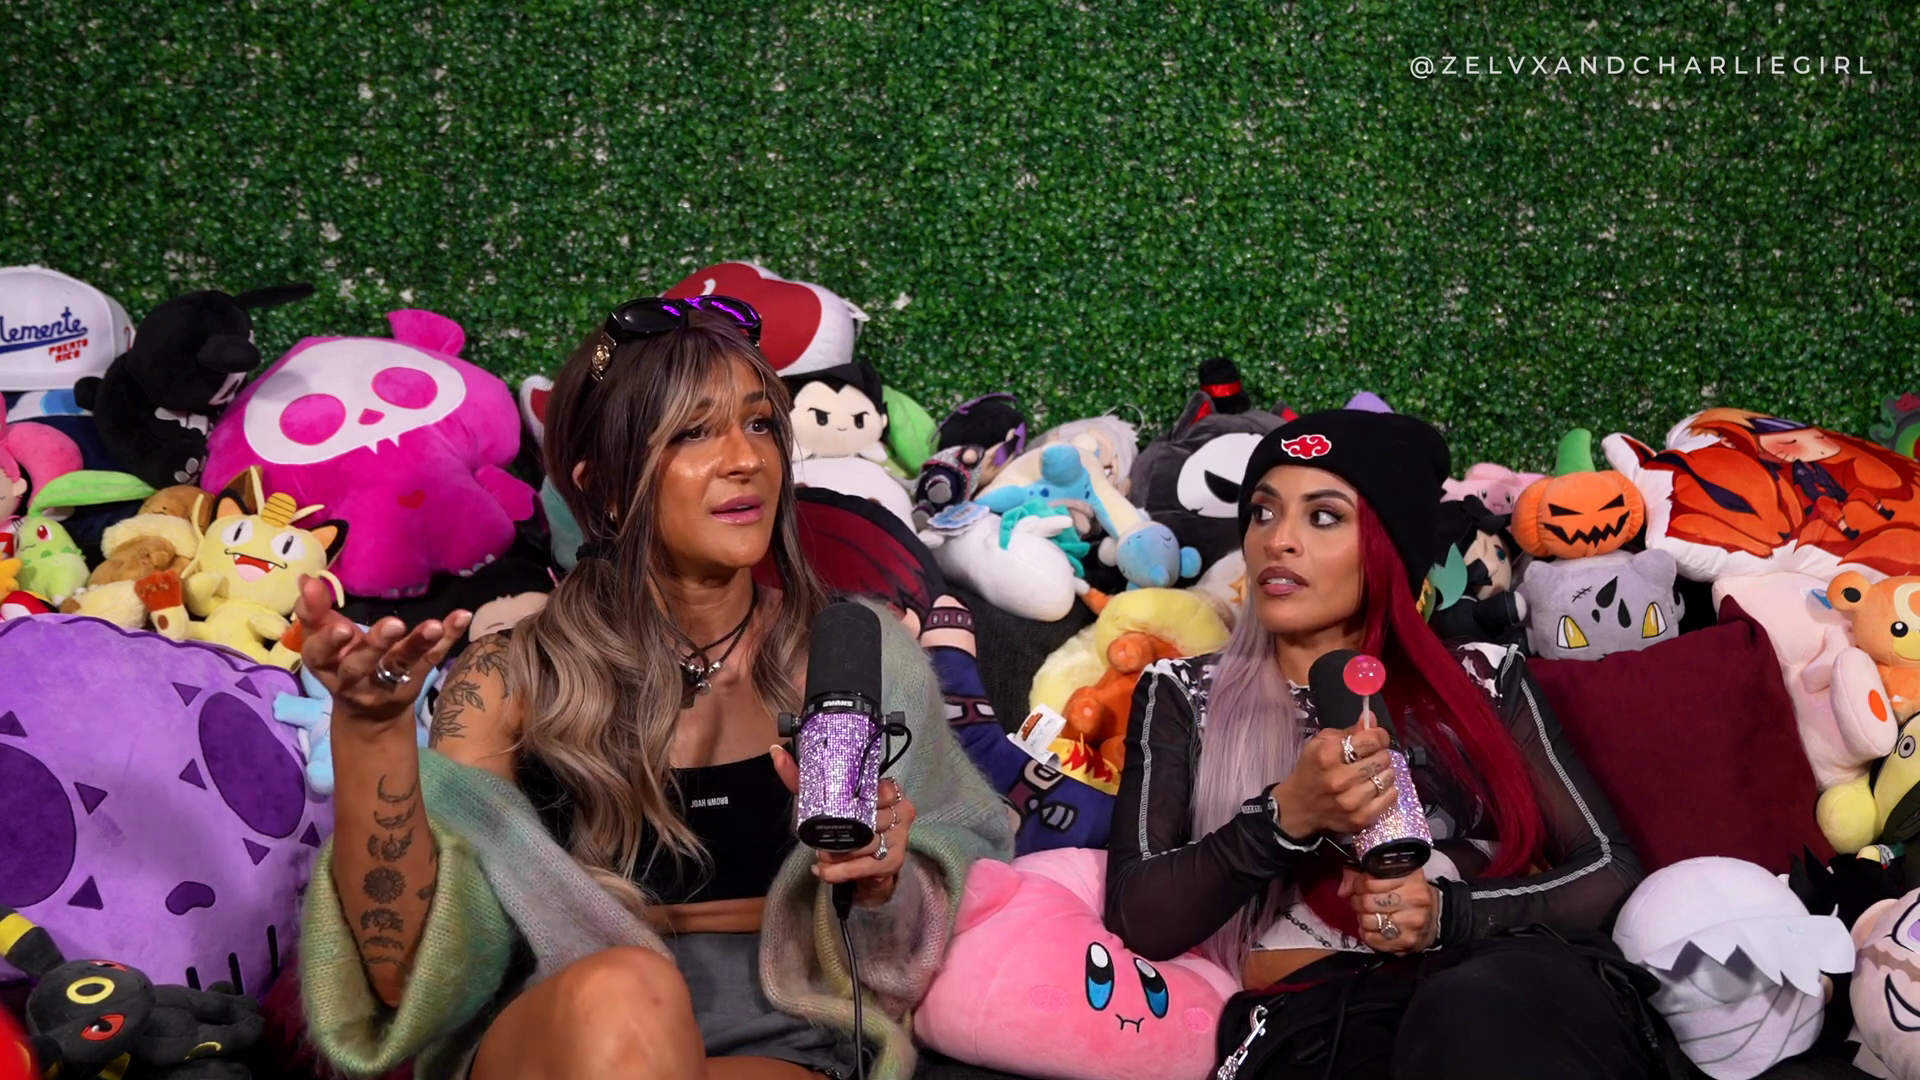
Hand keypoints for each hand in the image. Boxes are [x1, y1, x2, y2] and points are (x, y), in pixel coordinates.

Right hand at [295, 575, 470, 724]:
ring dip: (418, 643)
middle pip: (362, 665)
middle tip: (392, 625)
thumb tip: (307, 579)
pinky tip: (463, 616)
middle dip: (376, 645)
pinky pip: (433, 658)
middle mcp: (355, 679)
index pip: (320, 655)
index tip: (341, 627)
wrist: (369, 713)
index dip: (328, 643)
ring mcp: (388, 682)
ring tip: (434, 626)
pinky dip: (449, 637)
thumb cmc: (341, 663)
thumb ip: (315, 612)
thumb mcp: (323, 643)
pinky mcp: (415, 679)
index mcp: (326, 666)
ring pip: (401, 664)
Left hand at [771, 746, 915, 906]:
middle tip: (819, 841)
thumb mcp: (825, 799)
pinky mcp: (893, 862)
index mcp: (888, 789)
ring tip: (821, 856)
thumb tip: (777, 753)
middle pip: (869, 818)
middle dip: (840, 832)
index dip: (855, 799)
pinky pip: (864, 866)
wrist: (868, 864)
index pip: (878, 788)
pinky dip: (840, 871)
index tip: (834, 809)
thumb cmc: (848, 823)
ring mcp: (900, 837)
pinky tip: (824, 871)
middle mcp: (900, 811)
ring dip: (837, 854)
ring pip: (866, 844)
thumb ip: (802, 778)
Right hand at [1271, 721, 1397, 837]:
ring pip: (1388, 777)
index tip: (1375, 739)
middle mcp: (1339, 779)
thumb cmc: (1312, 769)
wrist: (1299, 807)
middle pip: (1382, 758)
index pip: (1371, 740)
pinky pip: (1390, 797)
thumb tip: (1373, 720)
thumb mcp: (1321, 743)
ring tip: (1372, 774)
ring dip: (1383, 773)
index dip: (1378, 736)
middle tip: (1370, 758)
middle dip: (1379, 755)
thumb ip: (1349, 731)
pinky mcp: (1360, 818)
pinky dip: (1387, 790)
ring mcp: (1351, 802)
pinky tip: (1375, 788)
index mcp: (1327, 755)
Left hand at [1341, 867, 1437, 954]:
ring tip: (1368, 914)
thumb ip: (1361, 874)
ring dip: (1362, 918)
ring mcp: (1413, 922)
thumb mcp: (1390, 874)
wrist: (1434, 916)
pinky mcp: (1408, 941)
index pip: (1370, 881)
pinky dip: (1367, 934)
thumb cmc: (1407, 891)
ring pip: (1369, 921)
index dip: (1358, 884)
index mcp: (1410, 877)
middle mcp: (1415, 899)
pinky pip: (1374, 940)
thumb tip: (1343, 890)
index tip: (1359, 886)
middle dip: (1358, 902)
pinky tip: (1373, 928)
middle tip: (1361, 902)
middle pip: (1368, 902)